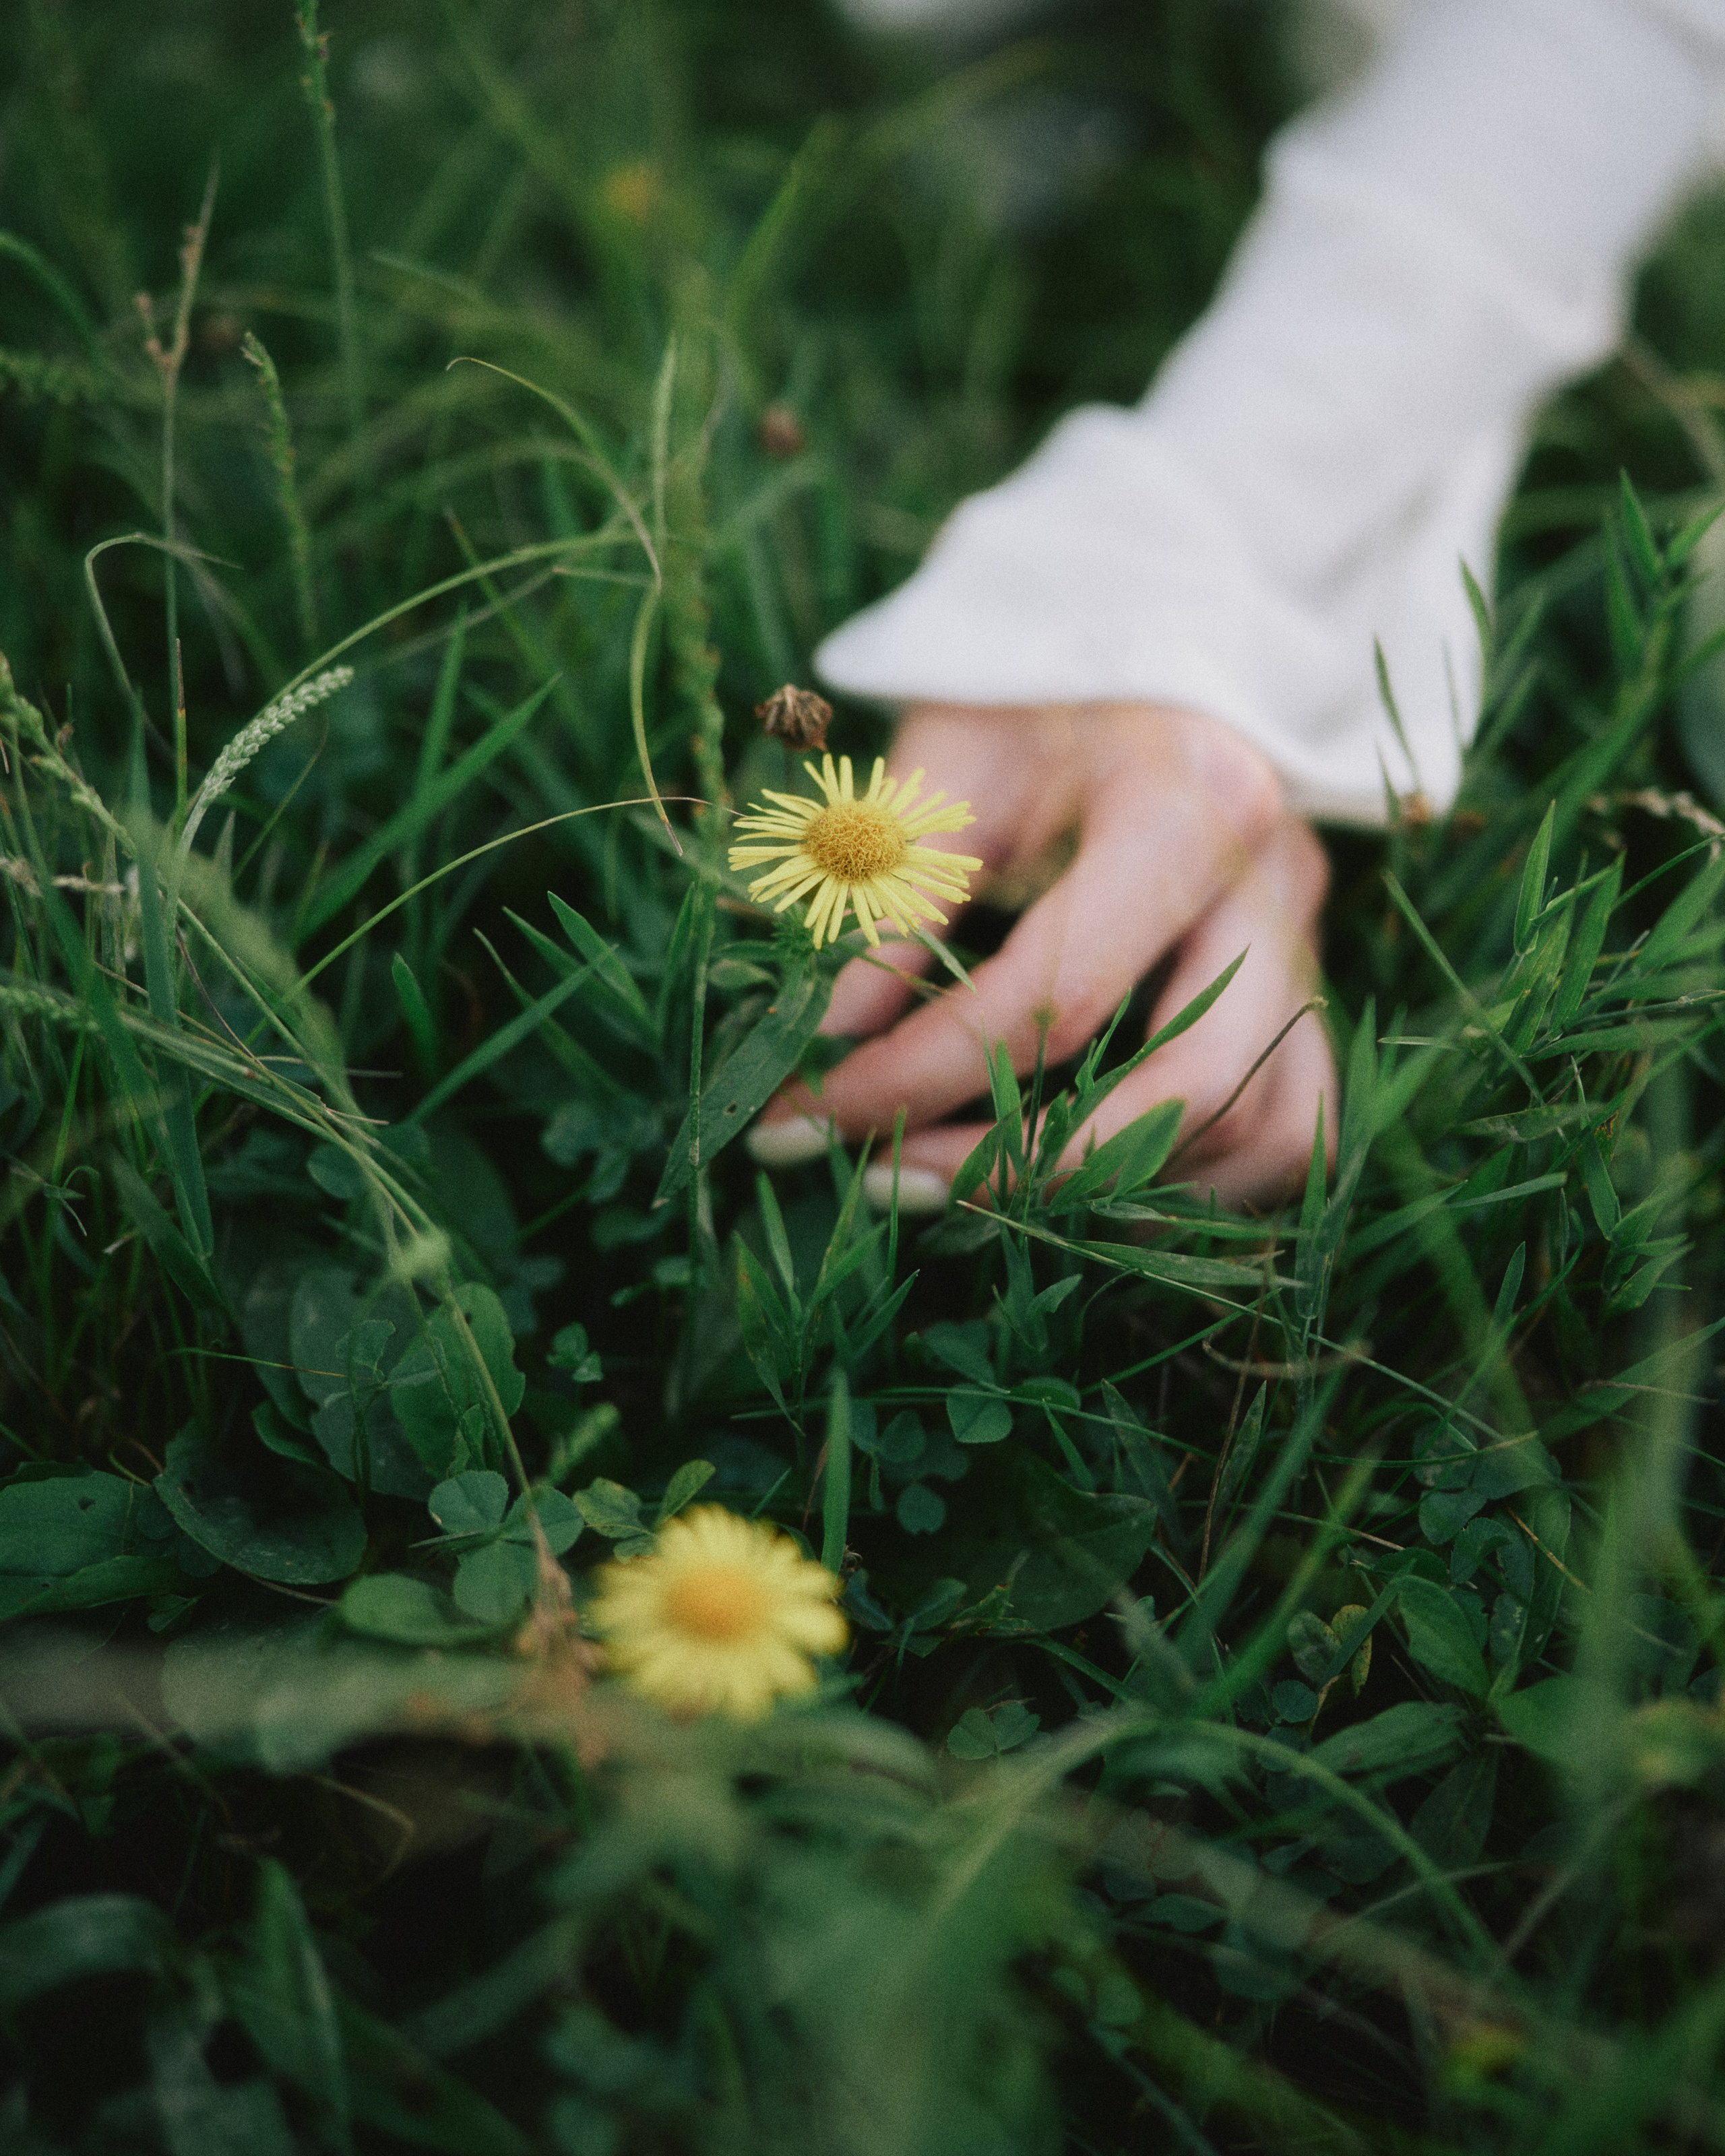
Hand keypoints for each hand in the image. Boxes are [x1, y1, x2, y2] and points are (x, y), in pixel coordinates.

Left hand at [749, 701, 1336, 1208]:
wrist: (1140, 638)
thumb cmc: (1033, 693)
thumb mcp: (944, 768)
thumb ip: (889, 903)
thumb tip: (820, 1049)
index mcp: (1188, 809)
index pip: (1055, 993)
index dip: (917, 1077)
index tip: (804, 1120)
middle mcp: (1277, 888)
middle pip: (1191, 1087)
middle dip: (1031, 1165)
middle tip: (894, 1181)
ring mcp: (1311, 945)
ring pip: (1263, 1131)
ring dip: (1122, 1190)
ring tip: (976, 1191)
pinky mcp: (1309, 991)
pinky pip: (1291, 1132)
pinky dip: (1194, 1183)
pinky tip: (1084, 1181)